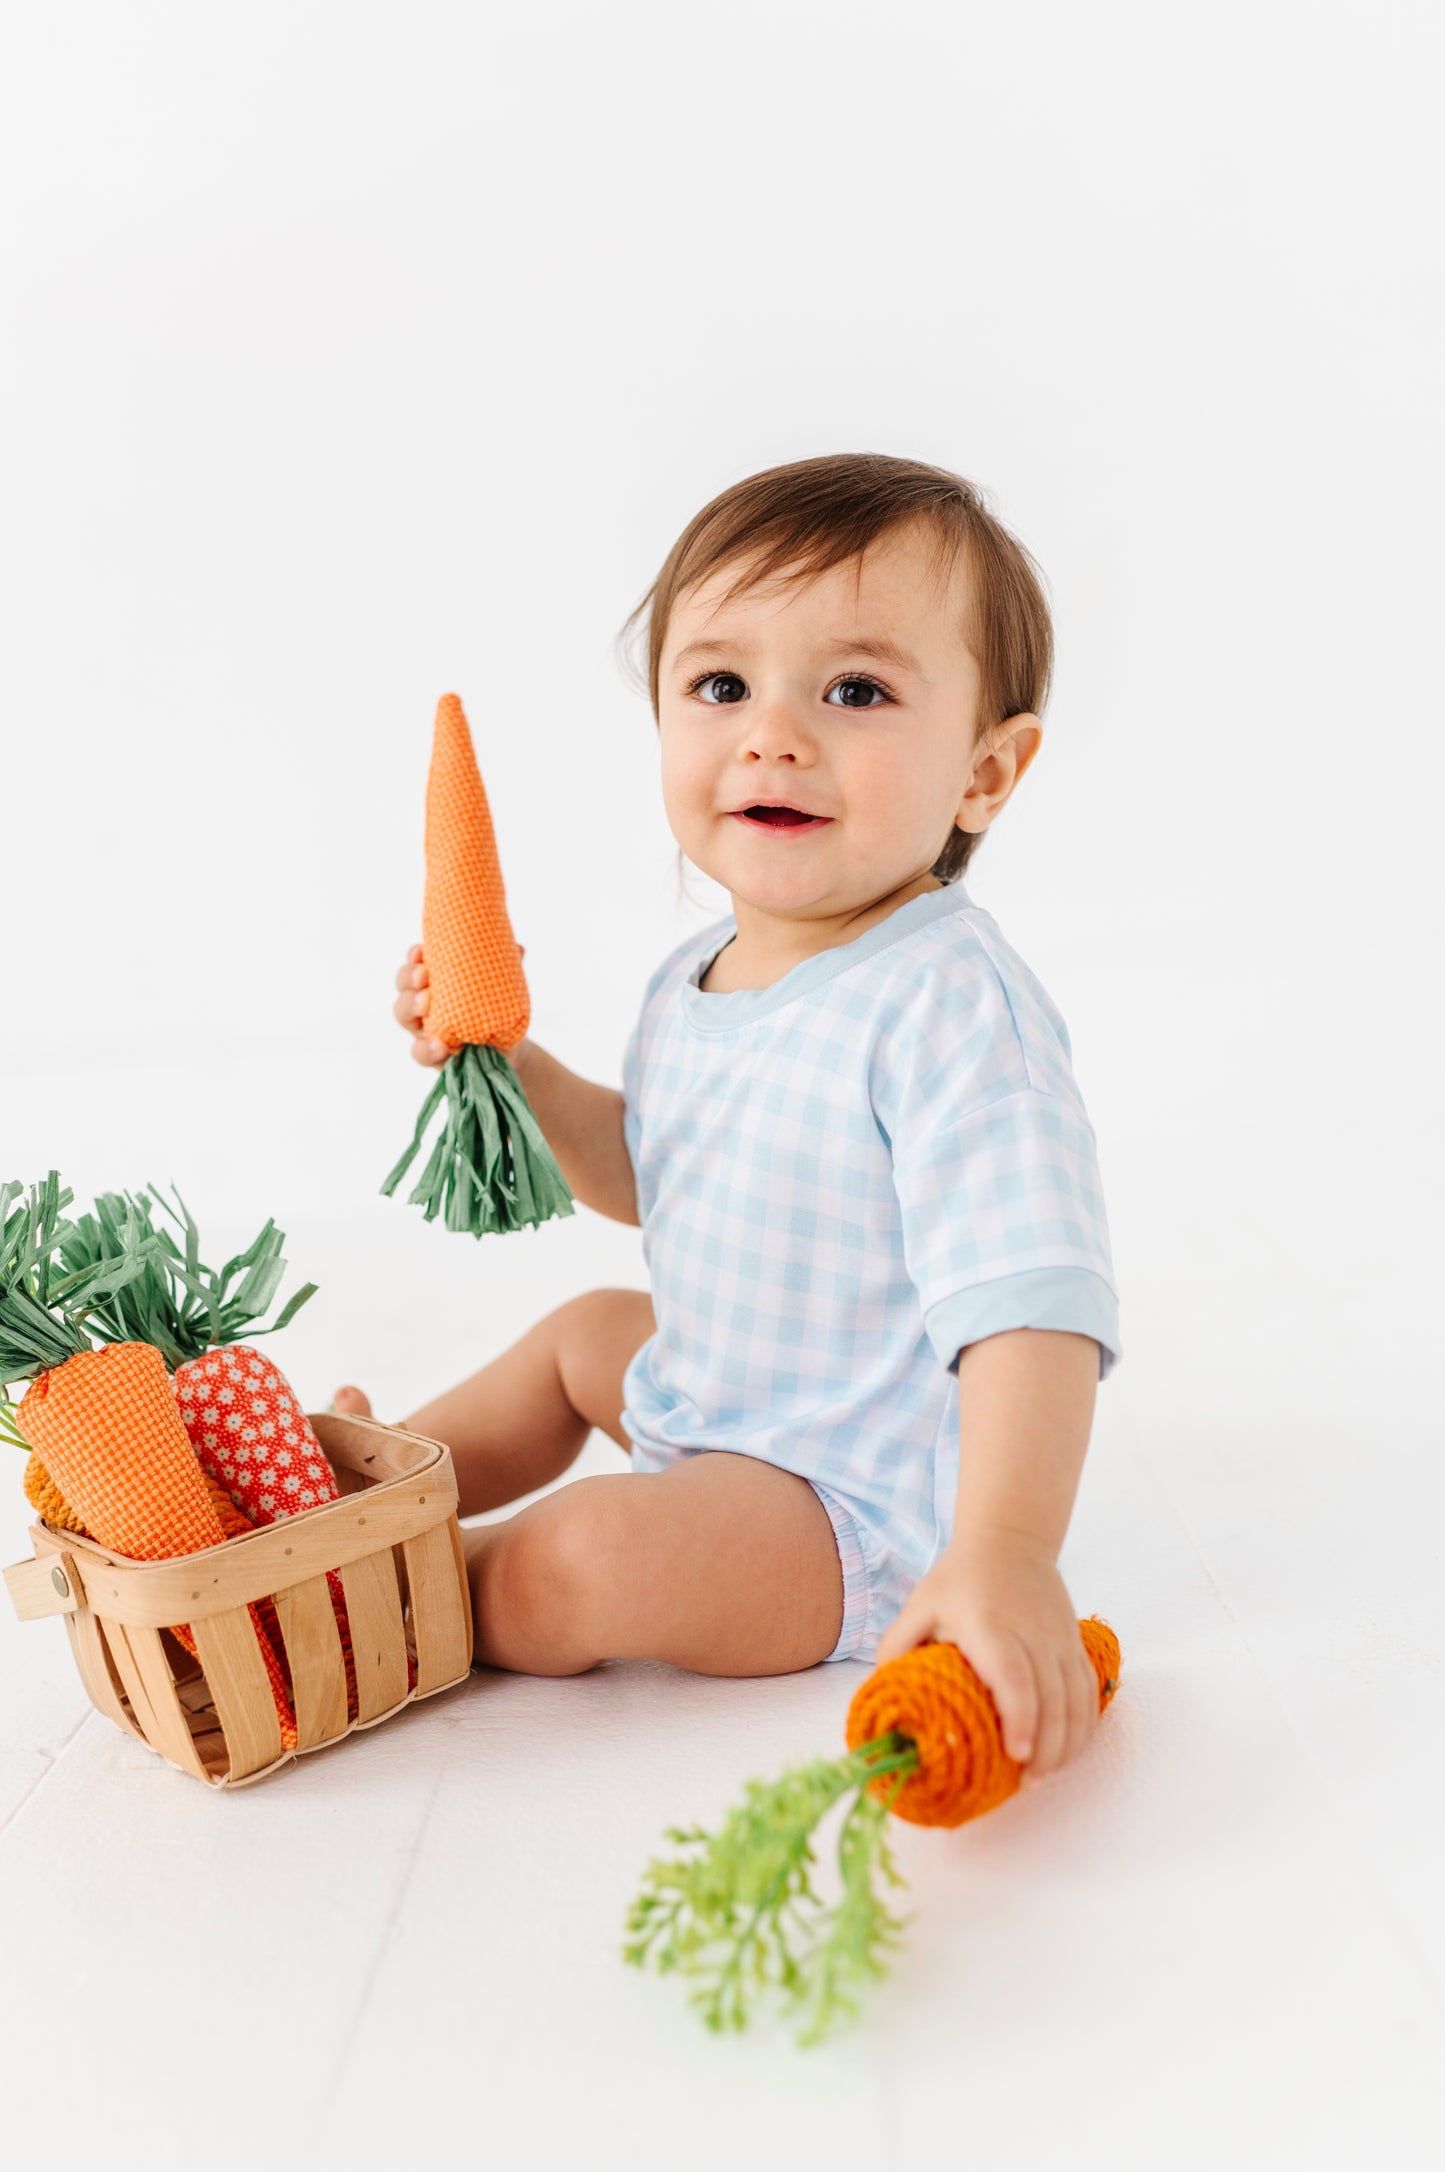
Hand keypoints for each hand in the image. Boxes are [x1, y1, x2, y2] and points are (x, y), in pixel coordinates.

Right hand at [392, 942, 531, 1064]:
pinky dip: (426, 1049)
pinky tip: (439, 1045)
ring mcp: (424, 1030)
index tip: (421, 951)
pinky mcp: (432, 1056)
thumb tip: (518, 949)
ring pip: (403, 1016)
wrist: (508, 1050)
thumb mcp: (503, 989)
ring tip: (424, 1003)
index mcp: (437, 982)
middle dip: (408, 977)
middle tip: (423, 975)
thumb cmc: (497, 1012)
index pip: (417, 964)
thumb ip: (509, 969)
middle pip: (404, 986)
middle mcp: (424, 1004)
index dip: (414, 956)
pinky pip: (420, 1053)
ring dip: (409, 1006)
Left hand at [874, 1527, 1098, 1786]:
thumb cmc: (959, 1579)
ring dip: (1066, 1743)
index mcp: (989, 1625)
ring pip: (1076, 1700)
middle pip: (1051, 1699)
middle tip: (1025, 1783)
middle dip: (1044, 1748)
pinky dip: (1083, 1725)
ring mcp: (1059, 1639)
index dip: (1019, 1718)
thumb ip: (896, 1648)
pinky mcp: (1075, 1643)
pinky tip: (1065, 1749)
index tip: (1015, 1754)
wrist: (1010, 1538)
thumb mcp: (920, 1606)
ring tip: (1043, 1775)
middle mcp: (1032, 1633)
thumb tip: (880, 1699)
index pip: (1013, 1676)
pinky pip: (1088, 1691)